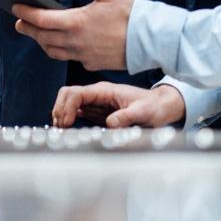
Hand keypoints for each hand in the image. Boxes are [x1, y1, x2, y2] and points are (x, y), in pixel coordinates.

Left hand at [13, 0, 133, 70]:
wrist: (150, 40)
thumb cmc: (131, 13)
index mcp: (77, 22)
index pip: (42, 19)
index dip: (26, 13)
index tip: (15, 7)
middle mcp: (76, 42)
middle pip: (42, 37)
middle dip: (28, 29)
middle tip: (19, 22)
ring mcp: (83, 55)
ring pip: (53, 51)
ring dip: (41, 42)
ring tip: (36, 33)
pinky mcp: (91, 64)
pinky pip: (69, 58)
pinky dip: (59, 50)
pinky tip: (60, 43)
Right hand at [52, 82, 184, 128]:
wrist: (160, 107)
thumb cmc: (152, 106)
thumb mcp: (143, 112)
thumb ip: (127, 116)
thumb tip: (111, 124)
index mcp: (104, 91)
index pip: (76, 92)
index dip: (67, 106)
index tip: (66, 122)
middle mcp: (97, 95)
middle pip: (67, 95)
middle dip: (60, 109)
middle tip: (61, 127)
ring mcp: (95, 103)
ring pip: (69, 103)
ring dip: (62, 114)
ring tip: (62, 130)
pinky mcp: (97, 112)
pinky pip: (77, 112)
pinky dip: (68, 119)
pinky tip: (68, 129)